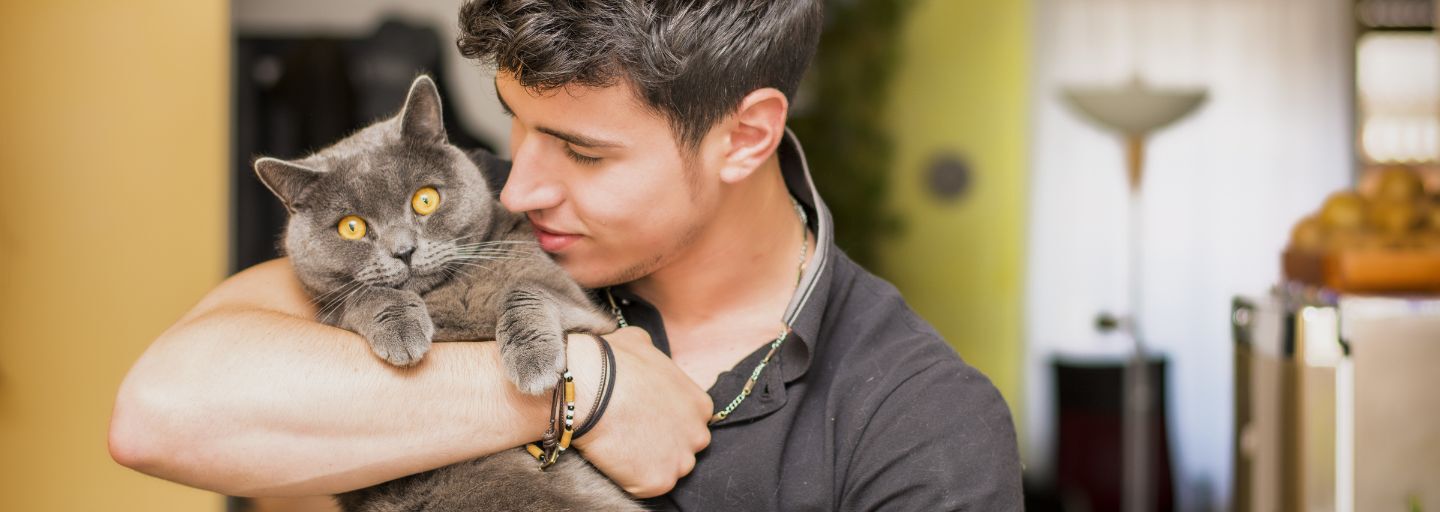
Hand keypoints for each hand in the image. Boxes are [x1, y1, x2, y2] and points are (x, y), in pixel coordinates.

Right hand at [568, 327, 711, 497]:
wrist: (589, 386)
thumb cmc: (613, 361)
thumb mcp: (641, 343)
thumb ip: (653, 356)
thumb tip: (644, 350)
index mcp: (700, 405)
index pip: (691, 421)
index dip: (667, 422)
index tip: (645, 419)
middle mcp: (698, 435)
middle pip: (684, 448)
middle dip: (664, 445)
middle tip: (633, 435)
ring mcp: (679, 462)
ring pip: (667, 470)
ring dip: (648, 463)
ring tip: (621, 447)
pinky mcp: (657, 482)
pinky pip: (644, 487)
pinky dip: (629, 479)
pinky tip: (614, 459)